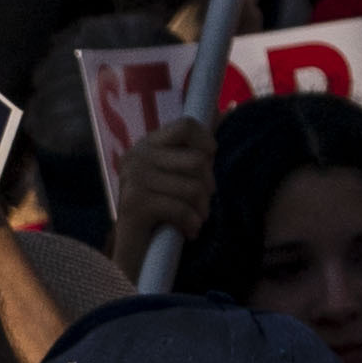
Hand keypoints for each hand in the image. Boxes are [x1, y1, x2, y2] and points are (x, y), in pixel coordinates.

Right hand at [102, 113, 214, 265]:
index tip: (209, 162)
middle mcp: (137, 157)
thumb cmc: (162, 213)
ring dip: (202, 210)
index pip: (186, 125)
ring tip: (196, 219)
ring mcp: (133, 180)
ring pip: (194, 188)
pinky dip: (192, 223)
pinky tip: (189, 231)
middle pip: (198, 161)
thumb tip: (228, 108)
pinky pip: (181, 208)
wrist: (135, 254)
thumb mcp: (176, 176)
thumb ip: (194, 149)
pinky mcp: (134, 204)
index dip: (207, 143)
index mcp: (147, 145)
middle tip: (202, 203)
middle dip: (208, 187)